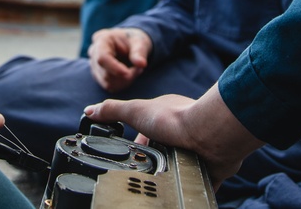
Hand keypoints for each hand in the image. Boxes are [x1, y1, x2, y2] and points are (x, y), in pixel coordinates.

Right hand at [83, 85, 264, 189]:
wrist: (209, 135)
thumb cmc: (175, 119)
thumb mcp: (135, 110)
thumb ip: (112, 110)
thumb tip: (90, 110)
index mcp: (168, 113)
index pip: (149, 129)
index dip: (139, 142)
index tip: (133, 153)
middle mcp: (185, 129)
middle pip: (164, 147)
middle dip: (155, 159)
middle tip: (145, 170)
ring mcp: (199, 147)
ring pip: (181, 162)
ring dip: (172, 171)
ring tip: (161, 182)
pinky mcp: (211, 166)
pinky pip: (202, 179)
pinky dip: (193, 186)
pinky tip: (183, 191)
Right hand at [87, 27, 151, 91]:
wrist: (129, 43)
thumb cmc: (133, 40)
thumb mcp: (140, 42)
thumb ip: (139, 52)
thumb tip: (142, 64)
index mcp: (102, 40)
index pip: (102, 58)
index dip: (114, 68)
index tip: (128, 73)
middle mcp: (94, 53)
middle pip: (105, 74)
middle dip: (126, 75)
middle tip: (140, 67)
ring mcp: (94, 66)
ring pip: (108, 83)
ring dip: (125, 81)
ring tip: (136, 69)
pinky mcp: (98, 76)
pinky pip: (110, 87)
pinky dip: (123, 84)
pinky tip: (129, 74)